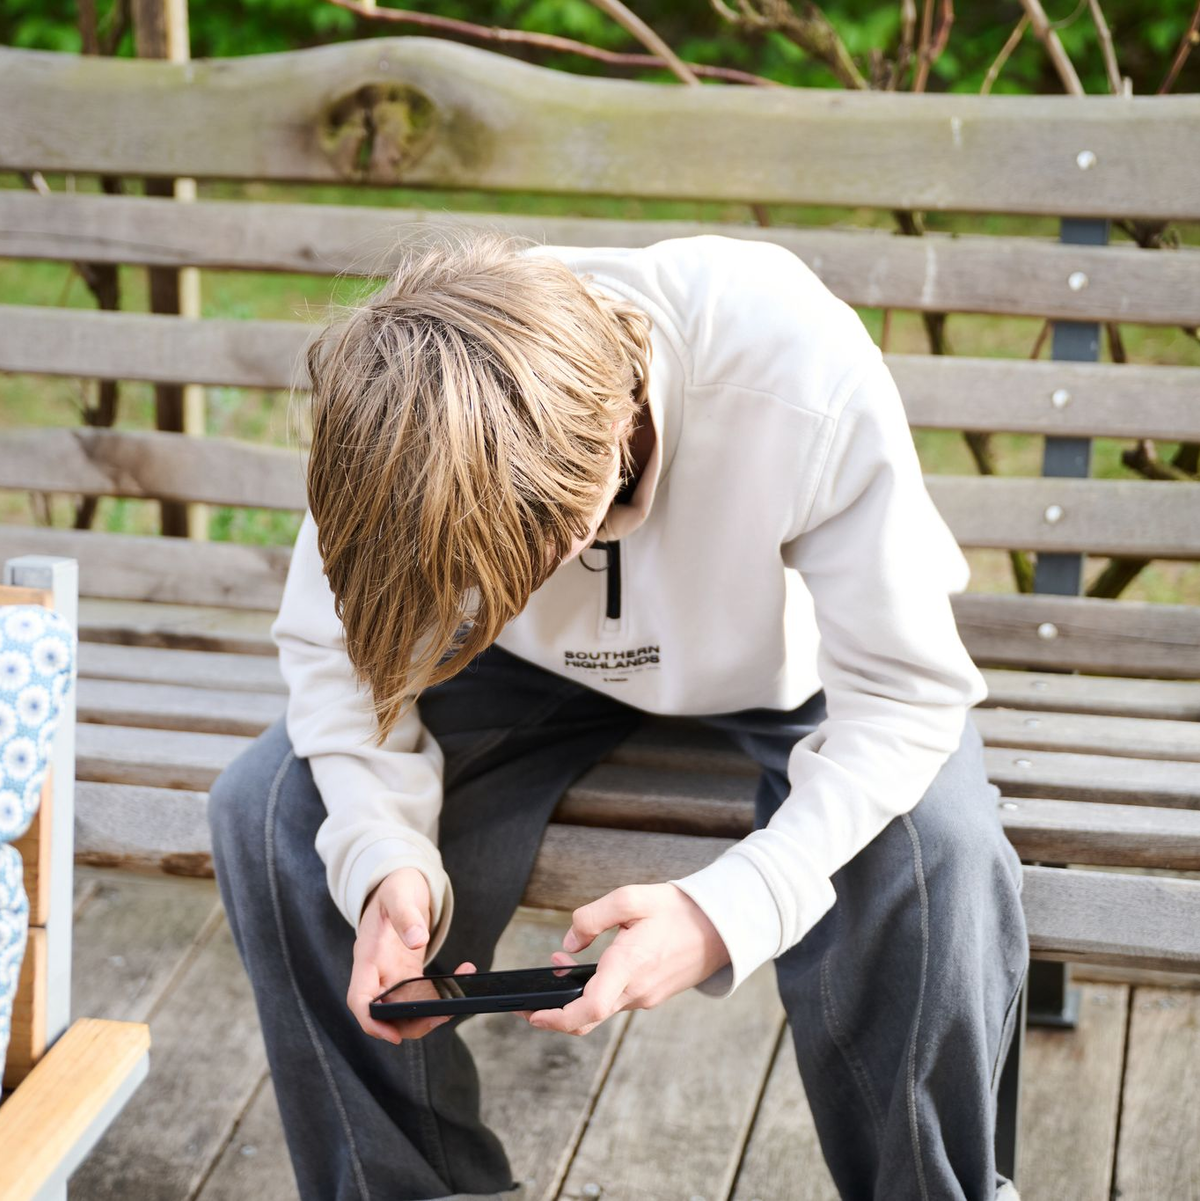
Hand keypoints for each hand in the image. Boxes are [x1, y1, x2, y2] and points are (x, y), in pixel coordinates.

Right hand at [349, 866, 471, 1044]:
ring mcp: (392, 973)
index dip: (371, 1021)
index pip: (359, 998)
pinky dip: (441, 992)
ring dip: (429, 1011)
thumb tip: (418, 940)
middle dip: (411, 1022)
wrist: (398, 882)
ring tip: (458, 997)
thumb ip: (406, 915)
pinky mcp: (408, 972)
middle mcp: (376, 971)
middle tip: (444, 1014)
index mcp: (367, 955)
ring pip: (405, 1008)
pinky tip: (464, 973)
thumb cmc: (394, 887)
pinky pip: (421, 992)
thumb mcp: (398, 894)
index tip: (391, 1034)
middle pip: (385, 1012)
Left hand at [514, 883, 729, 1035]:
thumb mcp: (631, 898)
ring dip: (577, 994)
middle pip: (589, 1017)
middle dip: (556, 1012)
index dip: (557, 1018)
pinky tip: (593, 966)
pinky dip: (598, 989)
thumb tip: (569, 943)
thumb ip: (592, 917)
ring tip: (562, 962)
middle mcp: (638, 990)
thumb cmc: (678, 910)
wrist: (721, 926)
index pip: (590, 1008)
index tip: (534, 1014)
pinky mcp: (654, 995)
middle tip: (531, 1001)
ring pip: (603, 1008)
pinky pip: (618, 999)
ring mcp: (647, 997)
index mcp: (630, 966)